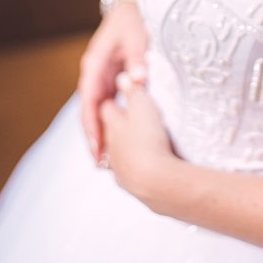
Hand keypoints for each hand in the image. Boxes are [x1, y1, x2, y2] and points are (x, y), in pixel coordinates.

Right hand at [78, 0, 147, 163]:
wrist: (131, 8)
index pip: (90, 99)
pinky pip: (105, 104)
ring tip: (104, 159)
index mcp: (95, 63)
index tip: (97, 145)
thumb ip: (136, 58)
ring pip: (96, 110)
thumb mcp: (137, 36)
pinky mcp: (109, 78)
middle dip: (92, 136)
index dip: (92, 124)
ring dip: (98, 132)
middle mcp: (93, 72)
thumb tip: (136, 80)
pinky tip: (113, 140)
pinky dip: (107, 122)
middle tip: (99, 163)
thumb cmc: (134, 20)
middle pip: (89, 109)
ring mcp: (100, 76)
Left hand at [100, 75, 179, 210]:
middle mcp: (111, 147)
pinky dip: (131, 170)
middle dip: (112, 128)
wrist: (155, 181)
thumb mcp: (143, 106)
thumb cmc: (148, 138)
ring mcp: (119, 169)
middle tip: (121, 123)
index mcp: (113, 125)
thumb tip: (123, 76)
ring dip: (120, 151)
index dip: (111, 102)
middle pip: (107, 134)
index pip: (106, 109)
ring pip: (113, 157)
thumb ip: (133, 90)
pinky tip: (138, 172)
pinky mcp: (131, 186)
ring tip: (129, 149)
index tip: (115, 99)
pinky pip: (128, 175)